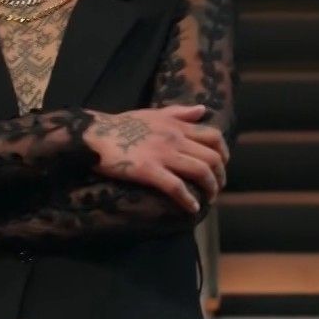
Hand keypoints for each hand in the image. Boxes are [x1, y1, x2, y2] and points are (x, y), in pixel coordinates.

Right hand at [83, 104, 229, 212]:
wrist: (95, 134)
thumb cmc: (121, 125)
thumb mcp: (153, 113)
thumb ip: (179, 112)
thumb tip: (203, 110)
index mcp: (176, 125)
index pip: (213, 137)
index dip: (223, 153)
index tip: (222, 166)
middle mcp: (174, 139)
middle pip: (212, 157)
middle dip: (220, 176)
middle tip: (216, 188)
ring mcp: (162, 154)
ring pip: (200, 171)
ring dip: (209, 188)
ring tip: (208, 199)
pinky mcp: (148, 170)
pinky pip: (176, 187)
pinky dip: (188, 199)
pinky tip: (191, 208)